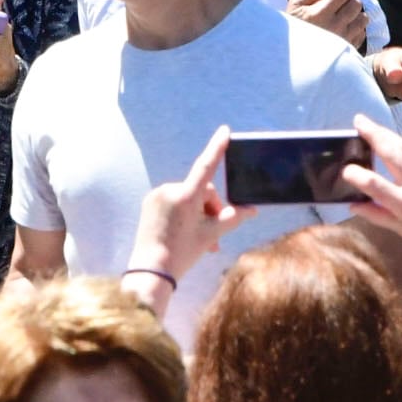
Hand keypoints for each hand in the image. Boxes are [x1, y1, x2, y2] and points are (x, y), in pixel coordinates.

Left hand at [129, 126, 244, 293]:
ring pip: (189, 198)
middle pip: (202, 192)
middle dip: (212, 210)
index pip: (206, 165)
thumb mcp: (211, 235)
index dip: (217, 147)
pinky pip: (174, 202)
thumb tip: (252, 210)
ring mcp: (158, 196)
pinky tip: (186, 234)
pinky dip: (184, 214)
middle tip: (215, 237)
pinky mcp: (150, 203)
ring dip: (198, 215)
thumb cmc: (183, 253)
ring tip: (202, 241)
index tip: (224, 131)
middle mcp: (170, 190)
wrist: (151, 271)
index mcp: (186, 196)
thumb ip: (232, 218)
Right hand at [285, 0, 370, 48]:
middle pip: (356, 4)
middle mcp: (334, 27)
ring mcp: (343, 40)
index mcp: (320, 13)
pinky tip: (346, 29)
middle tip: (342, 4)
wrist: (293, 59)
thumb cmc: (294, 27)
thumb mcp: (296, 3)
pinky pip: (362, 34)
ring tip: (346, 16)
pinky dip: (357, 29)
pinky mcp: (347, 50)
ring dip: (357, 14)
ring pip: (363, 19)